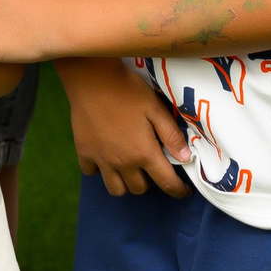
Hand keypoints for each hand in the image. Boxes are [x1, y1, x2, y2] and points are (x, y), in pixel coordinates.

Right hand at [61, 59, 192, 196]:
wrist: (92, 79)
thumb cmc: (128, 90)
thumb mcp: (155, 108)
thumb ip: (171, 135)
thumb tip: (186, 159)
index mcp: (144, 152)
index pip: (166, 182)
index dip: (178, 190)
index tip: (183, 191)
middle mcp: (123, 162)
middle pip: (139, 189)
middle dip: (151, 183)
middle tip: (153, 168)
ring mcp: (101, 159)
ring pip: (116, 189)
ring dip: (126, 184)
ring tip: (130, 169)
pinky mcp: (84, 152)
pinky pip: (92, 173)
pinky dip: (101, 171)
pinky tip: (106, 158)